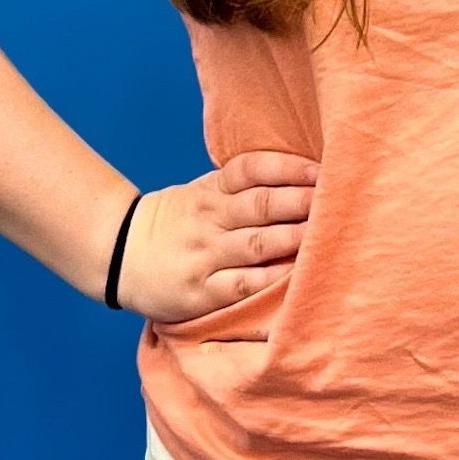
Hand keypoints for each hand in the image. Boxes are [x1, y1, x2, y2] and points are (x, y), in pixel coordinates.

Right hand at [115, 151, 320, 321]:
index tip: (322, 169)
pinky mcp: (202, 292)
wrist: (119, 255)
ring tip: (329, 234)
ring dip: (296, 237)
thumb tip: (303, 177)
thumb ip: (242, 187)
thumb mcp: (201, 192)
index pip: (251, 169)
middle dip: (302, 201)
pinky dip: (272, 279)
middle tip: (339, 200)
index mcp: (210, 189)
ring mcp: (205, 255)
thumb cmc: (177, 222)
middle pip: (261, 204)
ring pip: (257, 243)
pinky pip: (243, 284)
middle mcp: (209, 218)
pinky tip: (298, 274)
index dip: (288, 167)